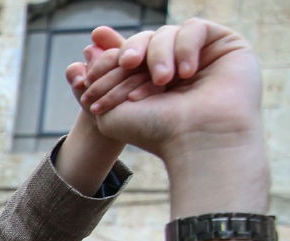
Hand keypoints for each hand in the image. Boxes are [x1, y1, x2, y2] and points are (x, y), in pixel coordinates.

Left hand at [69, 19, 260, 159]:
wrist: (198, 139)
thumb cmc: (156, 132)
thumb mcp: (109, 112)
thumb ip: (97, 81)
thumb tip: (90, 47)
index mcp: (148, 84)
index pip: (123, 58)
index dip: (108, 61)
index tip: (91, 78)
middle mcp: (174, 69)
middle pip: (143, 42)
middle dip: (129, 51)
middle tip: (127, 64)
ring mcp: (199, 56)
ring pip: (166, 34)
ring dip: (157, 55)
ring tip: (164, 81)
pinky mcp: (223, 45)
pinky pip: (193, 28)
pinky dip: (184, 46)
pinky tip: (187, 72)